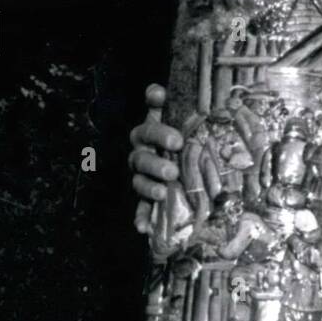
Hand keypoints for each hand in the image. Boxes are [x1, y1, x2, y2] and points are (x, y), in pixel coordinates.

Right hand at [128, 84, 183, 233]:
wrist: (182, 158)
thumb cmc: (181, 134)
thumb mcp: (179, 118)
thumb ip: (166, 105)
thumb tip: (156, 90)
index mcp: (148, 135)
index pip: (147, 130)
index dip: (158, 131)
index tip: (176, 137)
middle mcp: (141, 155)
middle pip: (141, 157)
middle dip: (155, 163)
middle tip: (172, 170)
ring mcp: (142, 177)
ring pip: (139, 182)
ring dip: (149, 187)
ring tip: (163, 191)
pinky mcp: (147, 198)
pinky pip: (141, 209)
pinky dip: (141, 219)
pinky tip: (142, 230)